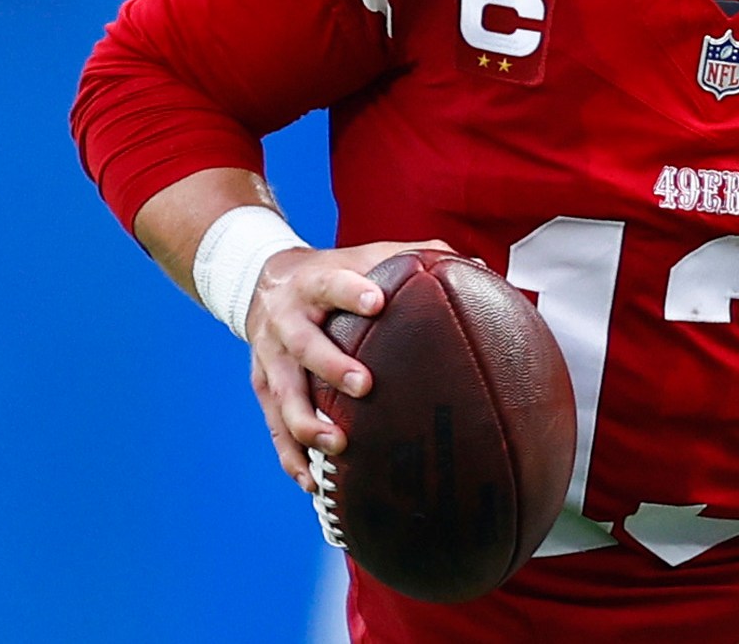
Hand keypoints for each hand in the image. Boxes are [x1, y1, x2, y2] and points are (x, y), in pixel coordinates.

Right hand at [245, 239, 453, 490]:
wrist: (262, 282)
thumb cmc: (335, 272)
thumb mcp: (363, 256)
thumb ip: (414, 255)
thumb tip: (476, 263)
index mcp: (315, 283)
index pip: (332, 283)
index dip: (351, 292)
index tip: (377, 303)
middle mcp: (287, 321)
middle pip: (305, 344)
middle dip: (332, 366)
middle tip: (365, 385)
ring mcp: (271, 357)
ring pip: (285, 394)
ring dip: (308, 422)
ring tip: (337, 444)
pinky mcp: (263, 386)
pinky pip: (274, 426)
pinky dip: (292, 456)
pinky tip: (313, 482)